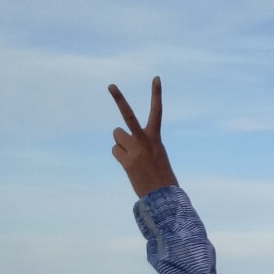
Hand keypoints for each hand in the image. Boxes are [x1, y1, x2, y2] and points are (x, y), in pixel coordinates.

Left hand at [109, 77, 176, 197]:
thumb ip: (142, 143)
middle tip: (110, 85)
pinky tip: (129, 166)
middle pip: (128, 116)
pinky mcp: (126, 161)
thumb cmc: (160, 175)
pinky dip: (119, 156)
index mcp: (155, 137)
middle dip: (119, 99)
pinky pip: (115, 150)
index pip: (157, 111)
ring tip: (132, 156)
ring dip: (120, 143)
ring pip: (117, 136)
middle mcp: (144, 140)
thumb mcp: (156, 154)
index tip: (156, 77)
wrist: (163, 196)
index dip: (156, 94)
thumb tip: (120, 142)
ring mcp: (134, 150)